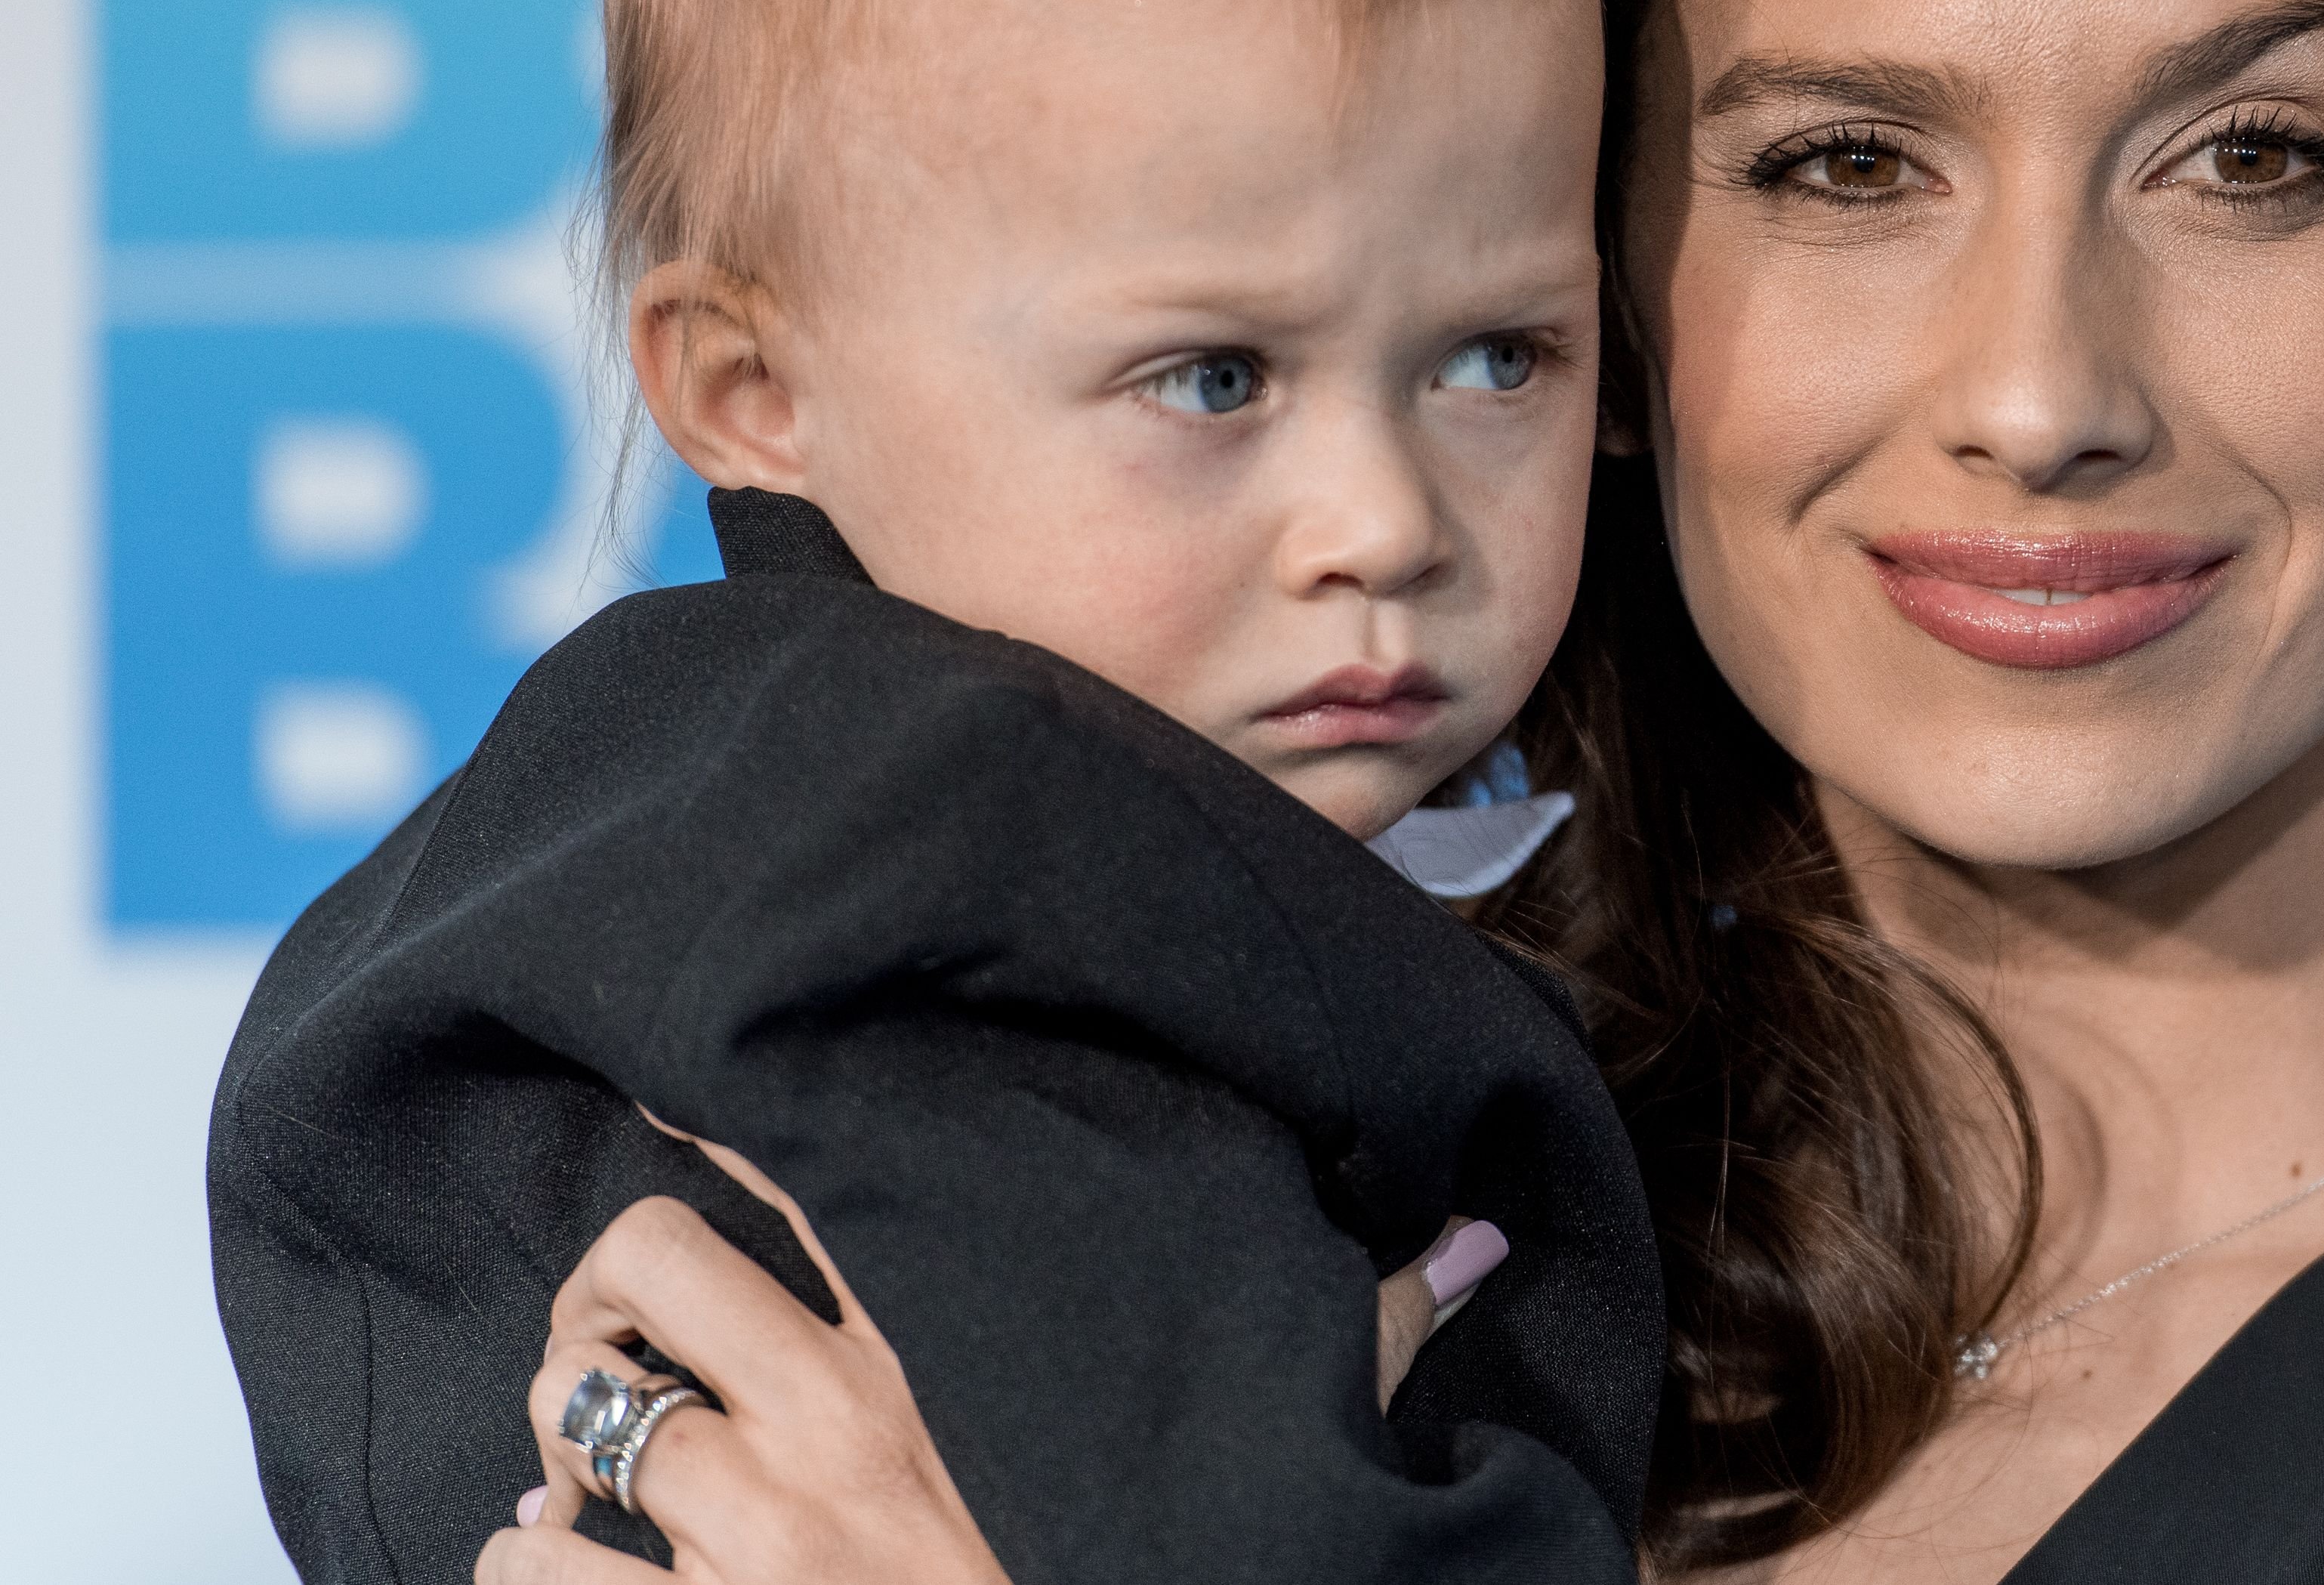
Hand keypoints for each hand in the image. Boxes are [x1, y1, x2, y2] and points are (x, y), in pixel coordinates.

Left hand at [475, 1131, 1508, 1581]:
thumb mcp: (1268, 1464)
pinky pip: (529, 1575)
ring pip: (565, 1421)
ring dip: (559, 1430)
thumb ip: (1374, 1332)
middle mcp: (833, 1428)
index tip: (698, 1103)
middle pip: (634, 1263)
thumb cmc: (1172, 1577)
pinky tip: (554, 1557)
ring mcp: (744, 1550)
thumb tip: (1483, 1233)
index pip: (800, 1169)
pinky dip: (522, 1558)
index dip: (721, 1124)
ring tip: (585, 1445)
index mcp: (961, 1353)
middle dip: (617, 1284)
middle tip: (638, 1317)